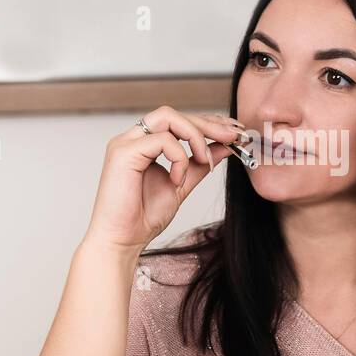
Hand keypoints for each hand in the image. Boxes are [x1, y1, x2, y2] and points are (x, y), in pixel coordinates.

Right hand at [84, 107, 245, 254]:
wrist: (122, 241)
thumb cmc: (144, 217)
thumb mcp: (182, 184)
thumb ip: (200, 163)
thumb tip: (224, 146)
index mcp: (143, 144)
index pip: (177, 120)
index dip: (206, 122)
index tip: (233, 131)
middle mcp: (131, 138)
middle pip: (173, 114)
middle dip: (207, 124)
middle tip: (232, 137)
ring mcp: (125, 143)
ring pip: (167, 117)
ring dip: (195, 137)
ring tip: (206, 161)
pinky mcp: (123, 153)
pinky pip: (162, 140)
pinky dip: (178, 158)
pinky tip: (178, 180)